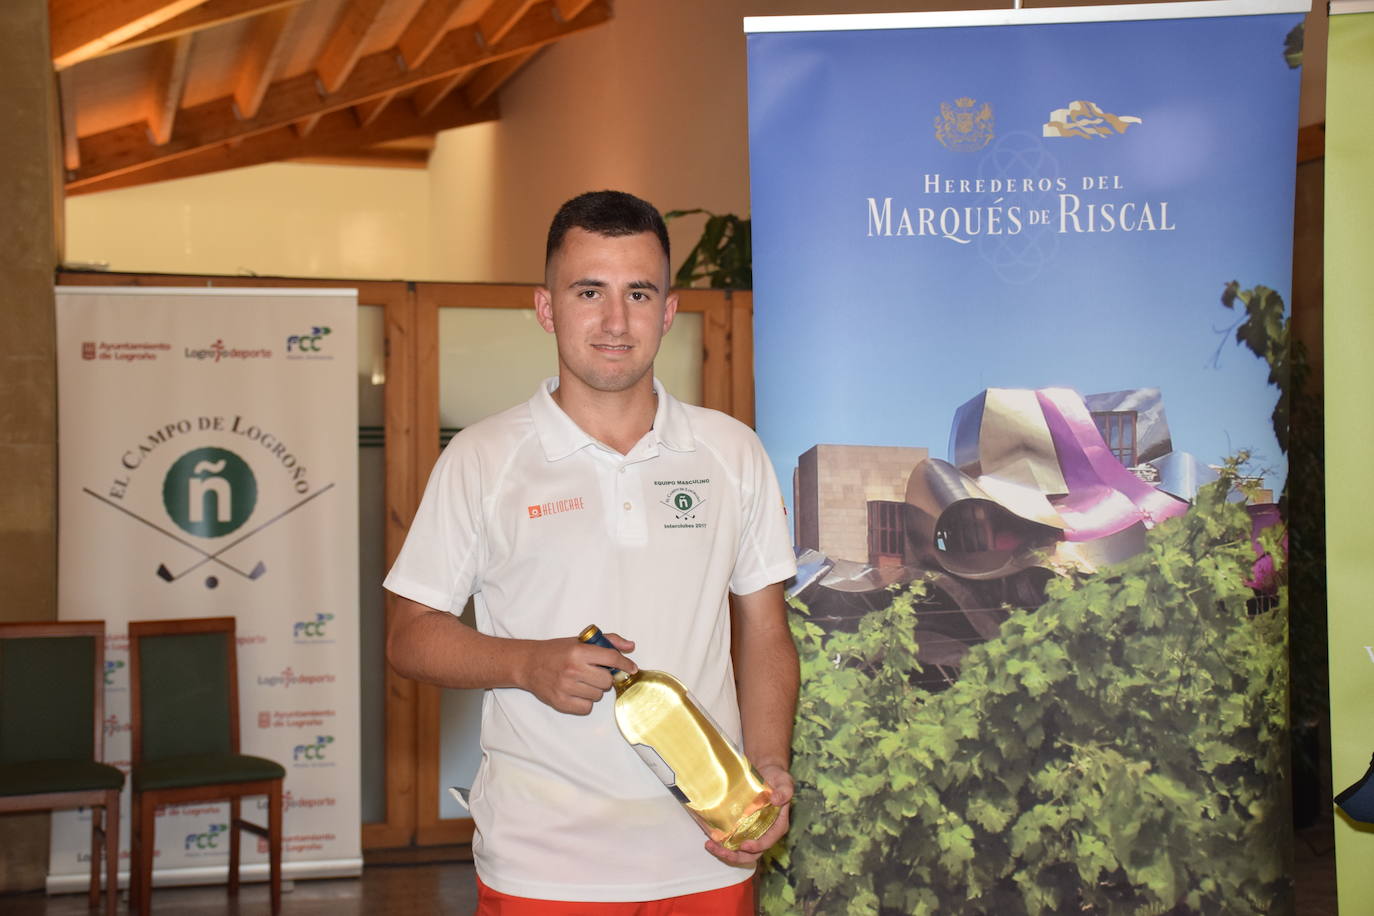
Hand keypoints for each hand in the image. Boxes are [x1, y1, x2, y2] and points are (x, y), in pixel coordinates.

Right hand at [518, 633, 635, 714]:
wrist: (529, 664)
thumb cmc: (556, 651)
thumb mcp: (580, 641)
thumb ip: (607, 641)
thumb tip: (630, 646)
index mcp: (579, 651)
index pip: (611, 658)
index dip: (625, 664)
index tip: (631, 668)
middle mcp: (573, 669)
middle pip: (607, 681)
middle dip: (604, 678)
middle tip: (594, 673)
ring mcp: (566, 687)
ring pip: (598, 696)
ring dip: (594, 690)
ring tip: (582, 681)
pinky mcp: (561, 702)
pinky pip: (586, 708)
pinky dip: (585, 702)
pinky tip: (577, 692)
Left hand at [704, 762, 792, 867]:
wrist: (766, 772)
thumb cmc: (777, 778)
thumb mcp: (784, 782)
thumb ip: (784, 791)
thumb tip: (777, 800)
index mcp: (777, 826)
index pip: (768, 841)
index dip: (757, 846)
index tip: (744, 845)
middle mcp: (765, 833)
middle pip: (752, 853)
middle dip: (736, 856)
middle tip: (719, 850)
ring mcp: (752, 832)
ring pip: (740, 851)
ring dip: (725, 852)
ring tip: (710, 845)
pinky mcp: (742, 828)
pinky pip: (732, 841)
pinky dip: (721, 843)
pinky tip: (710, 838)